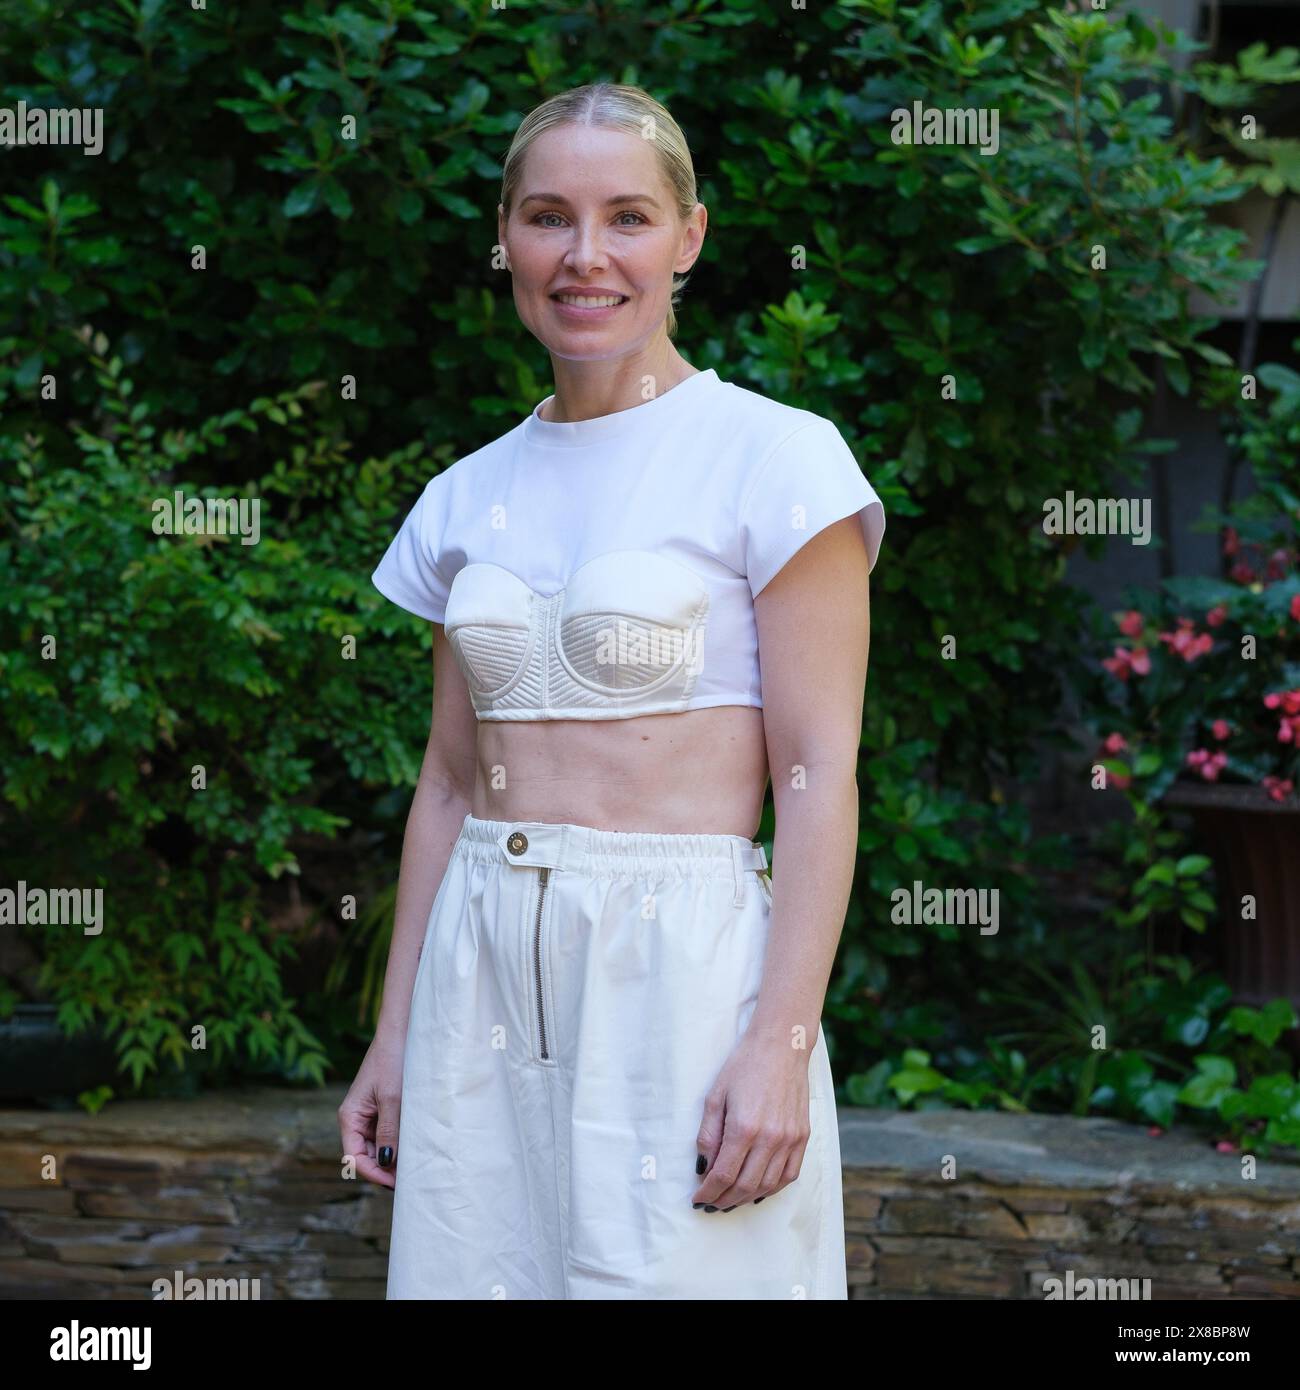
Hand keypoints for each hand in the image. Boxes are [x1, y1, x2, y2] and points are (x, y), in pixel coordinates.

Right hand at [338, 1033, 405, 1190]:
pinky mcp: (382, 1108)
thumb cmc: (393, 1062)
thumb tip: (387, 1163)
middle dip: (384, 1169)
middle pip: (365, 1156)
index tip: (396, 1183)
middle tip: (410, 1179)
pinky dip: (398, 1142)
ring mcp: (369, 1114)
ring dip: (393, 1158)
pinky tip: (414, 1147)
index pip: (354, 1159)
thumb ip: (388, 1131)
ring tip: (415, 1165)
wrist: (401, 1033)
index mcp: (349, 1117)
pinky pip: (386, 1133)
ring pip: (378, 1147)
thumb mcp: (392, 1099)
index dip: (374, 1174)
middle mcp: (355, 1119)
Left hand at [691, 1025, 811, 1210]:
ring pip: (767, 1185)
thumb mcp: (715, 1096)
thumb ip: (708, 1135)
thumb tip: (703, 1167)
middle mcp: (769, 1138)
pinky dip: (772, 1188)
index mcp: (743, 1127)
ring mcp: (790, 1139)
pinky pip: (790, 1175)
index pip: (723, 1174)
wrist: (782, 1046)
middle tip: (711, 1203)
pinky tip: (758, 1189)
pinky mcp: (803, 1136)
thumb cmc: (744, 1065)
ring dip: (746, 1197)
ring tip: (731, 1199)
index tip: (698, 1197)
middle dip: (724, 1199)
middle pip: (745, 1185)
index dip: (708, 1191)